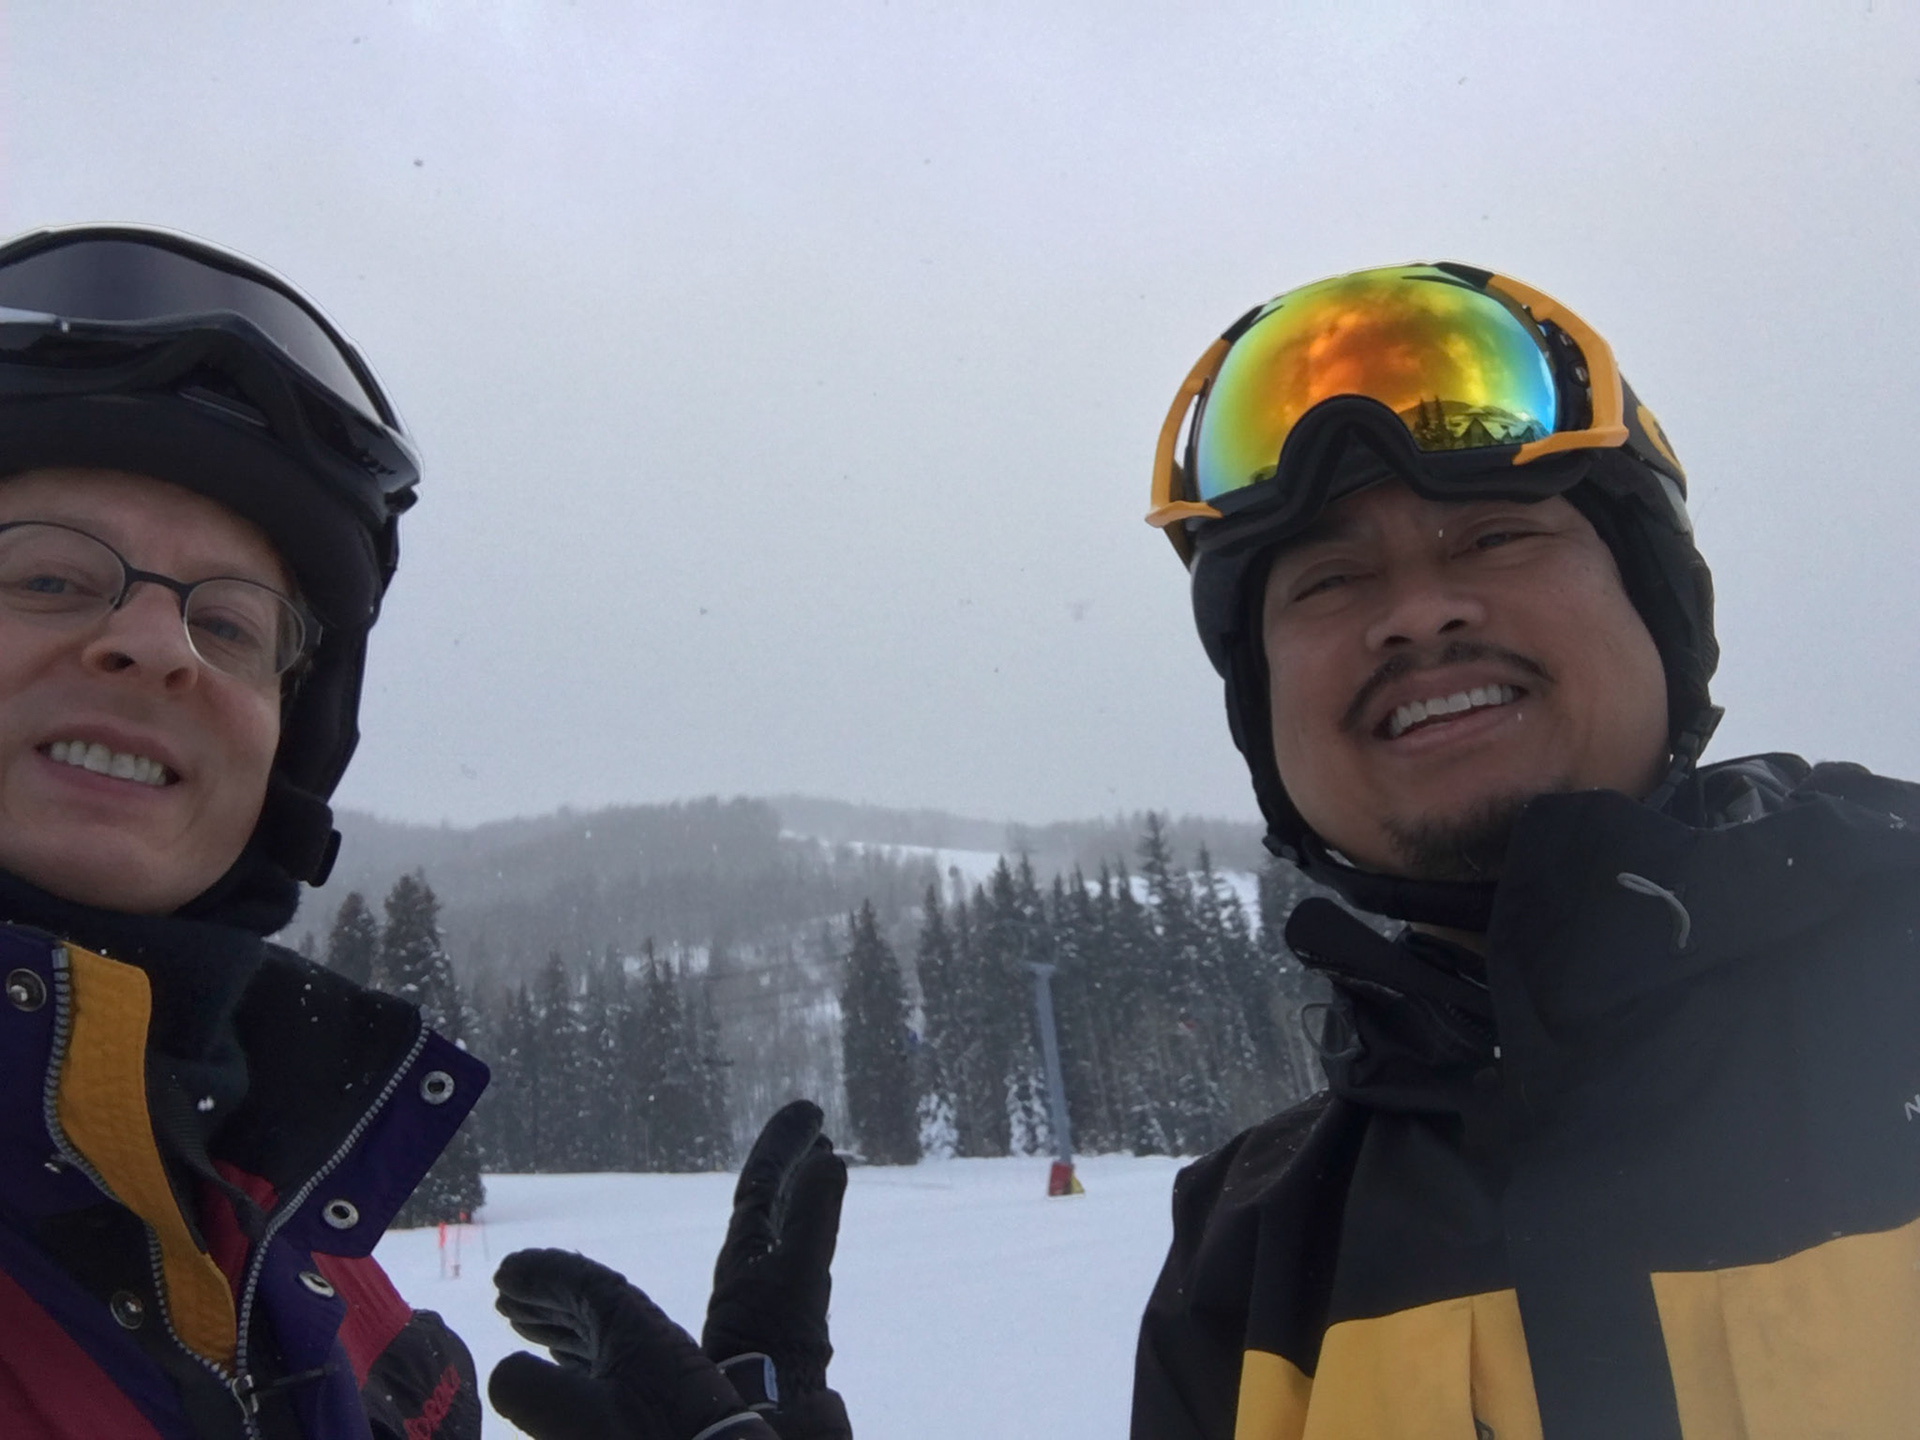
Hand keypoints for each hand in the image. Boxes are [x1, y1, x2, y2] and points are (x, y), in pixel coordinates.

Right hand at [490, 1248, 775, 1439]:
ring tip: (517, 1324)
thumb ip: (528, 1389)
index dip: (540, 1273)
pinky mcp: (653, 1399)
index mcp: (632, 1324)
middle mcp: (644, 1336)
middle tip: (502, 1297)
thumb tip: (503, 1372)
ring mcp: (651, 1368)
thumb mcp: (579, 1418)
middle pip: (588, 1301)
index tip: (504, 1272)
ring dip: (555, 1325)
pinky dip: (573, 1357)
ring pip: (596, 1333)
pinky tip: (556, 1365)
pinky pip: (604, 1362)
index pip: (582, 1281)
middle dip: (543, 1296)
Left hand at [703, 1101, 850, 1439]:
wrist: (770, 1407)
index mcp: (746, 1247)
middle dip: (793, 1159)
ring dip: (803, 1188)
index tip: (809, 1108)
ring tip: (824, 1159)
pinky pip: (798, 1251)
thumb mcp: (799, 1273)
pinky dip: (811, 1225)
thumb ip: (814, 1217)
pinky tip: (820, 1226)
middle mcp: (754, 1262)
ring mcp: (769, 1287)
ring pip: (786, 1223)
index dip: (783, 1142)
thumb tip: (831, 1159)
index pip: (762, 1180)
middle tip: (817, 1125)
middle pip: (772, 1196)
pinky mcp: (786, 1312)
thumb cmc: (775, 1343)